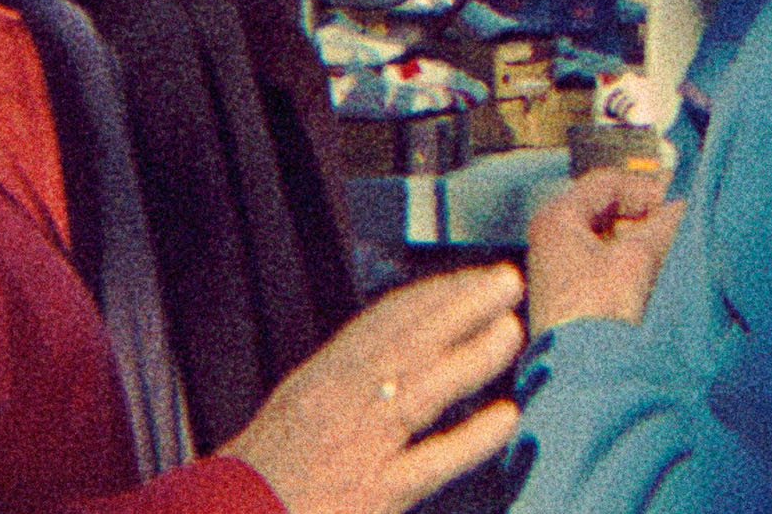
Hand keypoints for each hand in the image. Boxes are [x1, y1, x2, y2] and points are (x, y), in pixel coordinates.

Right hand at [221, 264, 524, 513]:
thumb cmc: (260, 478)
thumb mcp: (295, 412)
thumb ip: (342, 384)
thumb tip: (393, 359)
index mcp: (320, 378)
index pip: (383, 321)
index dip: (433, 295)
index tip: (469, 280)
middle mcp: (339, 402)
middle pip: (409, 341)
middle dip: (461, 305)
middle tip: (506, 282)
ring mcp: (357, 447)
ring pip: (424, 389)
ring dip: (473, 355)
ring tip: (511, 331)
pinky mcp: (371, 495)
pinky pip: (429, 462)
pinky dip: (470, 439)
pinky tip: (504, 419)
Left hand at [525, 168, 684, 336]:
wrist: (584, 379)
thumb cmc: (595, 318)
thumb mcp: (636, 260)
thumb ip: (664, 225)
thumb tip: (685, 206)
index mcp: (556, 220)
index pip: (608, 183)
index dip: (647, 188)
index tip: (679, 201)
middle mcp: (553, 242)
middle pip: (611, 212)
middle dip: (649, 219)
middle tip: (682, 227)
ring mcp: (564, 272)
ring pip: (614, 242)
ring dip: (647, 245)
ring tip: (675, 253)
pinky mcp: (578, 301)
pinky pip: (613, 269)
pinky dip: (638, 268)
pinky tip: (661, 279)